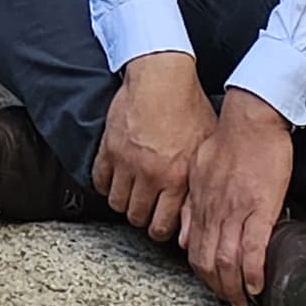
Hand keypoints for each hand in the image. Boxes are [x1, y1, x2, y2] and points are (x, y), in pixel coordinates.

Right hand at [95, 54, 215, 238]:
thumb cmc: (188, 106)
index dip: (161, 229)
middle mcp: (151, 175)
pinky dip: (105, 183)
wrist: (161, 76)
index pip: (162, 226)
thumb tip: (197, 210)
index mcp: (178, 178)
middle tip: (146, 207)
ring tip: (131, 193)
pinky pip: (99, 180)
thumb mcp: (206, 147)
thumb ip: (199, 182)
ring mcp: (127, 163)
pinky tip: (115, 177)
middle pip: (137, 217)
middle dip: (142, 216)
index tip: (160, 222)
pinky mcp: (108, 148)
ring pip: (116, 203)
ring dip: (123, 201)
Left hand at [180, 90, 298, 305]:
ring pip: (226, 259)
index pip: (193, 248)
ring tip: (243, 303)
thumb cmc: (230, 140)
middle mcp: (213, 210)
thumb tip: (186, 232)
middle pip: (206, 260)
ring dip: (234, 287)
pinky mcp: (259, 207)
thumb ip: (192, 202)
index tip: (214, 286)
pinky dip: (253, 271)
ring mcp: (235, 210)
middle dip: (218, 288)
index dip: (202, 274)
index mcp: (200, 202)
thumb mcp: (199, 170)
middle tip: (231, 303)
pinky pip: (252, 247)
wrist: (251, 118)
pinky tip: (257, 285)